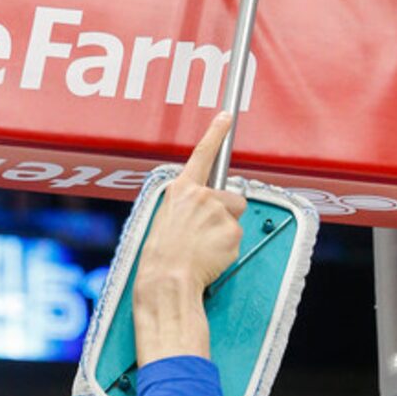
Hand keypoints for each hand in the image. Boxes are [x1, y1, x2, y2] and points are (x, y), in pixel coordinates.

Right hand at [133, 113, 246, 363]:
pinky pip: (236, 239)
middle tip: (203, 234)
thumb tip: (206, 208)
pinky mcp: (231, 231)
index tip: (226, 116)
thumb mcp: (166, 218)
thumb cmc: (160, 255)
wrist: (166, 279)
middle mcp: (202, 196)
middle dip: (225, 214)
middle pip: (231, 198)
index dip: (216, 133)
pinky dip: (226, 249)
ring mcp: (218, 212)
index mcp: (181, 190)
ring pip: (234, 220)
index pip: (202, 154)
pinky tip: (209, 257)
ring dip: (224, 233)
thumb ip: (187, 205)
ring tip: (202, 249)